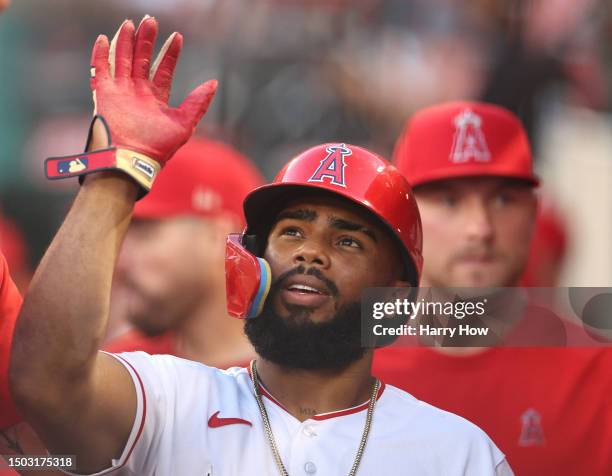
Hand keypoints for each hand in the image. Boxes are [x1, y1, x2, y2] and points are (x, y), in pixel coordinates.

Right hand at [90, 16, 216, 166]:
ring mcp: (121, 92)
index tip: (177, 37)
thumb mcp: (185, 124)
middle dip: (147, 40)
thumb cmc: (158, 147)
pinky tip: (106, 39)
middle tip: (151, 20)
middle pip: (142, 59)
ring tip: (131, 23)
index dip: (170, 53)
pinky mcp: (105, 94)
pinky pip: (101, 69)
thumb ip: (197, 103)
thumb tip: (213, 83)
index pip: (164, 69)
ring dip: (126, 41)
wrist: (132, 159)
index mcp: (156, 99)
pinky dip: (102, 54)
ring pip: (123, 59)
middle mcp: (138, 93)